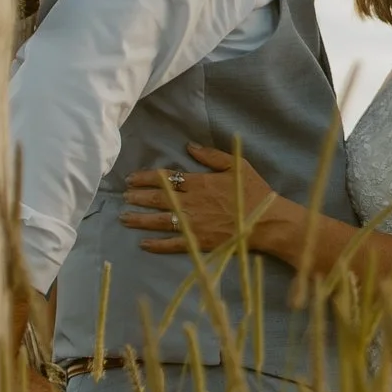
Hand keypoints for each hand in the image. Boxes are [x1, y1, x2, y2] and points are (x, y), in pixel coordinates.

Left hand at [122, 142, 276, 259]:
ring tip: (124, 218)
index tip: (131, 179)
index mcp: (200, 183)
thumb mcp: (237, 165)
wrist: (268, 222)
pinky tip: (144, 244)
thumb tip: (189, 146)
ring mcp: (194, 223)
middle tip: (123, 197)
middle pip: (158, 199)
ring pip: (160, 221)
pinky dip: (157, 245)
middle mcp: (192, 203)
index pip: (165, 178)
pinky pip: (173, 244)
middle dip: (138, 197)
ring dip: (140, 220)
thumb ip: (212, 156)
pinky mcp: (198, 241)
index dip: (145, 178)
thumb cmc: (255, 192)